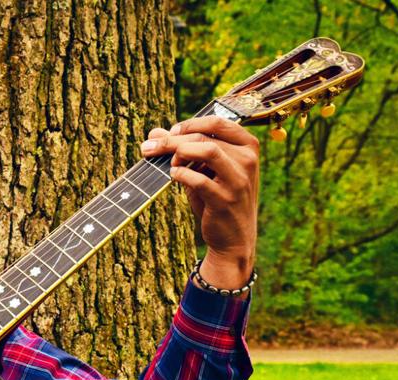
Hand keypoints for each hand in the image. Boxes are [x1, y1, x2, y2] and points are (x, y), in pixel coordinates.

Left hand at [141, 116, 259, 287]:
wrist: (233, 240)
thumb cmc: (217, 200)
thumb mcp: (204, 172)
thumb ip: (183, 150)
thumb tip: (153, 133)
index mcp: (248, 146)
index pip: (217, 121)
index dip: (189, 123)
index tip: (170, 132)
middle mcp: (248, 160)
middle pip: (205, 137)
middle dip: (172, 140)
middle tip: (149, 147)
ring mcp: (239, 180)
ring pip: (207, 150)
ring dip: (179, 152)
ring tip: (167, 163)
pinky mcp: (226, 199)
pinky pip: (199, 179)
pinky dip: (181, 175)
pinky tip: (173, 176)